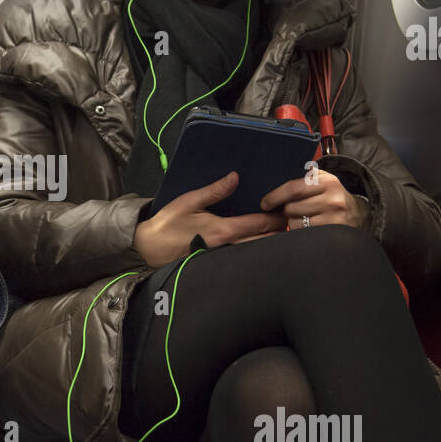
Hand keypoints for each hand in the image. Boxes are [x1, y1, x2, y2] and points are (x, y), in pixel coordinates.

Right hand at [133, 171, 287, 267]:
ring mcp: (223, 258)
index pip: (259, 224)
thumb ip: (215, 191)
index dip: (276, 218)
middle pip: (263, 241)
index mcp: (223, 230)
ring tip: (281, 233)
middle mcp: (227, 247)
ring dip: (269, 243)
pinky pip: (242, 257)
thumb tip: (235, 177)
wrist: (150, 248)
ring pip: (255, 252)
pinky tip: (259, 245)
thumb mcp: (189, 201)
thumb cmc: (169, 224)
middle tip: (291, 221)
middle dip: (279, 232)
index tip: (286, 210)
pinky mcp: (218, 264)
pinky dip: (254, 250)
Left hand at [259, 169, 368, 230]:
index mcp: (327, 182)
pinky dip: (300, 231)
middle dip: (285, 210)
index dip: (275, 197)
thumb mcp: (324, 180)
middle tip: (290, 210)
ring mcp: (333, 218)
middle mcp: (332, 199)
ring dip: (292, 222)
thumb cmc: (332, 196)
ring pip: (295, 223)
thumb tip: (278, 177)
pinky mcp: (332, 232)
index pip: (294, 188)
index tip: (265, 203)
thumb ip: (306, 177)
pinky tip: (307, 226)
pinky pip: (303, 234)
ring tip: (303, 218)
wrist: (358, 214)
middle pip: (292, 208)